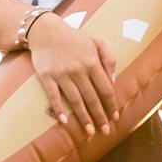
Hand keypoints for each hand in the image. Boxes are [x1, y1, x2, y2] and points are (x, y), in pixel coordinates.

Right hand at [27, 16, 119, 135]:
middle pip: (92, 98)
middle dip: (100, 116)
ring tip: (90, 131)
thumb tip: (112, 81)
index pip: (105, 88)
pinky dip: (59, 109)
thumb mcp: (97, 41)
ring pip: (75, 100)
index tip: (115, 117)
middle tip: (105, 131)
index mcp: (92, 62)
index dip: (111, 104)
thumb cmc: (74, 38)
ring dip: (83, 117)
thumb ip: (109, 59)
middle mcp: (78, 70)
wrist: (45, 31)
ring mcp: (61, 74)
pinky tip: (65, 122)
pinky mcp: (46, 76)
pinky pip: (53, 96)